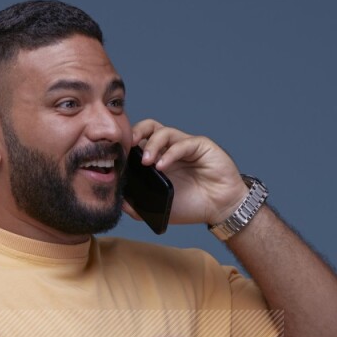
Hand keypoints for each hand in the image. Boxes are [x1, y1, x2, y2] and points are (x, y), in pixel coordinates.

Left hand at [127, 120, 249, 225]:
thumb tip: (118, 200)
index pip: (138, 143)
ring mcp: (184, 146)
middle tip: (128, 146)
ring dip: (152, 145)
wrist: (219, 209)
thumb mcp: (158, 208)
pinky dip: (170, 153)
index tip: (117, 157)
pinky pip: (183, 143)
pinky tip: (162, 166)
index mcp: (157, 160)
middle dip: (136, 132)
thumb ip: (137, 206)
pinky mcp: (200, 146)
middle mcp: (169, 149)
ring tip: (146, 162)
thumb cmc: (191, 206)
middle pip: (149, 128)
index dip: (127, 145)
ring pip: (164, 132)